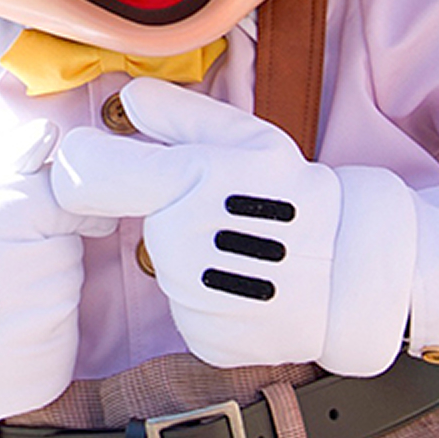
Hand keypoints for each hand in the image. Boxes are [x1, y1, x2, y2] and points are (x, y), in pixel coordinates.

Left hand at [52, 78, 410, 374]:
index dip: (85, 167)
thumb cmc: (298, 195)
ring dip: (197, 261)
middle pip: (142, 227)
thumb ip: (176, 114)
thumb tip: (124, 97)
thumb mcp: (247, 138)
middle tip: (230, 215)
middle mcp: (179, 246)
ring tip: (249, 252)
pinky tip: (253, 286)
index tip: (107, 170)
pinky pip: (190, 313)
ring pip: (169, 272)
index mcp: (184, 184)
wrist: (355, 271)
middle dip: (174, 217)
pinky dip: (215, 301)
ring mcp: (192, 298)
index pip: (83, 174)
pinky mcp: (206, 339)